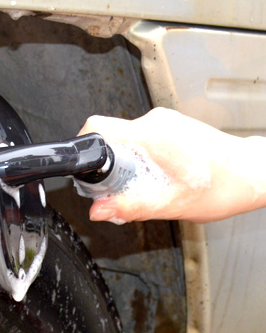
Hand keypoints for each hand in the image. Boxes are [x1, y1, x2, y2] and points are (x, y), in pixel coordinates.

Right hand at [77, 108, 265, 222]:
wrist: (252, 173)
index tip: (90, 173)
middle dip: (108, 167)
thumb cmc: (224, 185)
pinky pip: (140, 140)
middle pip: (110, 138)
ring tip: (146, 186)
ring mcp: (164, 122)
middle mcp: (156, 122)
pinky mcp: (170, 127)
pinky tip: (157, 177)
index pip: (99, 127)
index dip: (85, 149)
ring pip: (125, 141)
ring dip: (126, 165)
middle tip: (122, 191)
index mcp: (153, 136)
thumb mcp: (171, 204)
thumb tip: (99, 210)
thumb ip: (130, 206)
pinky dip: (140, 160)